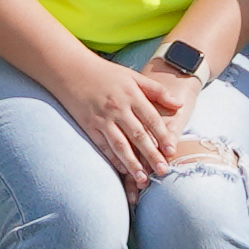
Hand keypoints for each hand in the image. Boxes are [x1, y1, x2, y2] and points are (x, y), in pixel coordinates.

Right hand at [54, 45, 182, 188]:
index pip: (151, 119)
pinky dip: (113, 159)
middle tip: (163, 172)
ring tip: (143, 180)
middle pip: (138, 136)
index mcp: (131, 95)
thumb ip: (157, 90)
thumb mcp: (133, 76)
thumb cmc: (104, 73)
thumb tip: (179, 104)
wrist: (70, 69)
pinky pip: (103, 146)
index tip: (172, 151)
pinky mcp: (89, 126)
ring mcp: (102, 119)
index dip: (162, 136)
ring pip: (120, 145)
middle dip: (152, 155)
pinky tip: (122, 170)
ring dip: (132, 164)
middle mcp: (118, 108)